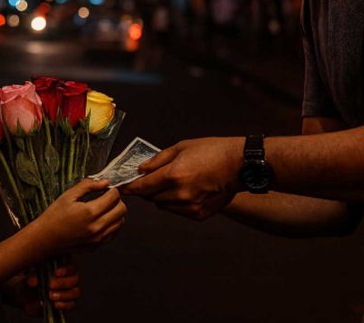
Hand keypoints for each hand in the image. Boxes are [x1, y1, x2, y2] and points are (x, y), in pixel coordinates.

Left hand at [10, 262, 80, 315]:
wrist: (24, 294)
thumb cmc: (29, 280)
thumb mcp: (28, 276)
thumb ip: (31, 277)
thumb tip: (33, 281)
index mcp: (62, 265)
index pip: (71, 265)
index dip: (66, 269)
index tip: (56, 272)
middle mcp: (68, 277)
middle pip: (75, 278)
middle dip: (63, 282)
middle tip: (50, 285)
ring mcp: (69, 291)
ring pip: (76, 292)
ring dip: (64, 294)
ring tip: (51, 296)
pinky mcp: (66, 303)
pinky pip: (71, 304)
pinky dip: (64, 305)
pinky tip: (55, 304)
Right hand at [36, 179, 126, 254]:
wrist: (44, 239)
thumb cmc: (54, 216)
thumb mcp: (68, 195)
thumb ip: (88, 185)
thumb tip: (105, 181)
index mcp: (90, 212)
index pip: (114, 197)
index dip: (112, 189)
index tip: (105, 188)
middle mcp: (97, 227)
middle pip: (122, 209)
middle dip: (117, 200)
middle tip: (106, 197)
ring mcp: (98, 239)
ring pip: (120, 222)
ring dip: (116, 213)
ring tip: (104, 208)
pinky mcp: (96, 246)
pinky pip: (114, 233)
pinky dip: (112, 224)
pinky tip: (102, 220)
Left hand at [122, 137, 243, 219]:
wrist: (240, 165)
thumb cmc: (212, 151)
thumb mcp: (182, 147)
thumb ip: (159, 160)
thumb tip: (141, 169)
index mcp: (174, 175)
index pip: (143, 186)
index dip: (131, 187)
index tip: (124, 187)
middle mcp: (180, 194)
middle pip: (151, 198)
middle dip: (149, 189)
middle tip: (154, 179)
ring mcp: (190, 206)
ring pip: (163, 206)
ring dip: (162, 197)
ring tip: (175, 183)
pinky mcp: (199, 214)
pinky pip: (178, 211)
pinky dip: (176, 203)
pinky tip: (186, 191)